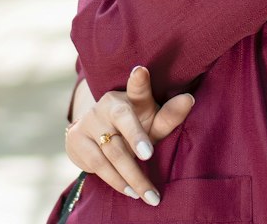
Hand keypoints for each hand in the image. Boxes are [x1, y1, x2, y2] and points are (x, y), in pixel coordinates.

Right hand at [65, 66, 194, 205]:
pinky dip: (115, 180)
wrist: (98, 135)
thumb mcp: (152, 122)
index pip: (137, 88)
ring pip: (112, 149)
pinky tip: (129, 190)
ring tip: (148, 194)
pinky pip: (97, 164)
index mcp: (131, 96)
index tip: (141, 71)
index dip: (139, 81)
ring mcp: (90, 120)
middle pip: (124, 120)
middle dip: (137, 138)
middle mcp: (108, 103)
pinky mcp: (76, 139)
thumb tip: (189, 99)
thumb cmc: (136, 126)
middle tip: (149, 155)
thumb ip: (168, 116)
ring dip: (131, 175)